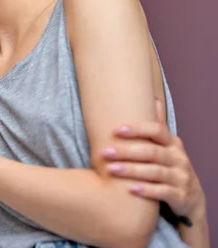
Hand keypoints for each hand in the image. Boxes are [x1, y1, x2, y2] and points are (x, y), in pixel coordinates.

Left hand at [102, 101, 205, 218]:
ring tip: (110, 169)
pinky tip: (130, 189)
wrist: (192, 197)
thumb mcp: (167, 147)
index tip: (114, 130)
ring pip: (155, 172)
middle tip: (104, 152)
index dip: (137, 129)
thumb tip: (153, 99)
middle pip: (152, 152)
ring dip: (131, 170)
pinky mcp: (180, 195)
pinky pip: (163, 192)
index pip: (157, 130)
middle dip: (126, 151)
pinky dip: (147, 190)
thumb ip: (157, 128)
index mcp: (173, 143)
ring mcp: (180, 177)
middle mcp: (178, 158)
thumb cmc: (171, 166)